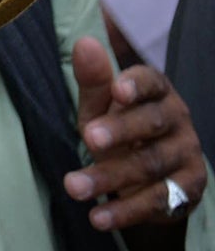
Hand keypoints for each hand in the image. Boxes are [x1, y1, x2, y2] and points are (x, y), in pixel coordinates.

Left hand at [63, 35, 205, 235]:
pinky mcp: (188, 190)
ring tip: (73, 186)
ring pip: (150, 166)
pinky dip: (126, 211)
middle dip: (120, 131)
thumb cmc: (118, 127)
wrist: (148, 175)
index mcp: (157, 91)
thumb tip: (85, 43)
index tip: (117, 90)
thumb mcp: (101, 105)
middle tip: (88, 138)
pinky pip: (157, 201)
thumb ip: (94, 80)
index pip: (151, 81)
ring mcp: (187, 156)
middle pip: (151, 124)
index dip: (135, 85)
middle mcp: (178, 120)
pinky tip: (98, 216)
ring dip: (110, 177)